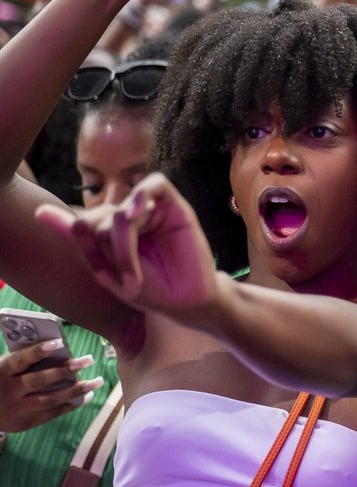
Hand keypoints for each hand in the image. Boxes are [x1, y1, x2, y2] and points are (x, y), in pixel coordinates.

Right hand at [0, 343, 103, 431]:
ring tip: (96, 381)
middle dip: (65, 370)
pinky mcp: (24, 423)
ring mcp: (16, 409)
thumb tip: (55, 347)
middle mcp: (8, 391)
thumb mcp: (1, 370)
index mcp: (0, 372)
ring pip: (50, 399)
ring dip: (76, 390)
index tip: (58, 343)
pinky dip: (70, 405)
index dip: (38, 351)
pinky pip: (51, 413)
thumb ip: (21, 361)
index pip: (19, 360)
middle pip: (39, 380)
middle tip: (87, 360)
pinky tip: (85, 396)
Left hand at [35, 174, 220, 320]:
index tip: (107, 278)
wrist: (186, 302)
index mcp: (110, 230)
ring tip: (136, 270)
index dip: (89, 248)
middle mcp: (130, 216)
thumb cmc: (151, 289)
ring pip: (122, 208)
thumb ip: (78, 238)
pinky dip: (142, 196)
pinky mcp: (175, 206)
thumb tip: (38, 210)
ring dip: (123, 241)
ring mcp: (153, 210)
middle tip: (128, 279)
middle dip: (108, 249)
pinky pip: (154, 185)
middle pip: (100, 216)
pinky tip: (137, 215)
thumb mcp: (107, 268)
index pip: (84, 223)